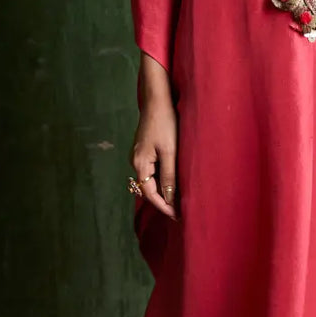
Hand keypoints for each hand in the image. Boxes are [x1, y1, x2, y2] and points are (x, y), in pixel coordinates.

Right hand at [131, 96, 178, 220]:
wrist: (157, 100)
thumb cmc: (165, 123)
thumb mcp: (170, 151)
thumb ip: (169, 175)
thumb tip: (169, 198)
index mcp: (140, 163)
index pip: (151, 193)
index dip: (164, 206)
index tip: (177, 216)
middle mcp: (136, 161)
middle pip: (149, 188)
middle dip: (163, 201)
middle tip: (179, 212)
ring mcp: (139, 155)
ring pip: (150, 180)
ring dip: (162, 191)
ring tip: (178, 200)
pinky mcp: (144, 149)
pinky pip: (152, 170)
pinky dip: (161, 179)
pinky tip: (171, 182)